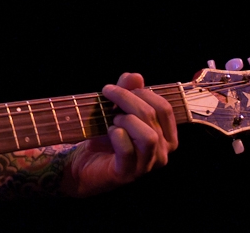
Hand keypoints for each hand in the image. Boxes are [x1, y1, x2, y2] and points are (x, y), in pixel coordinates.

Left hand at [61, 72, 177, 196]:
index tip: (117, 88)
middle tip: (107, 93)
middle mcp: (162, 153)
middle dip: (127, 99)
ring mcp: (146, 166)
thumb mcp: (117, 110)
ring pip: (148, 136)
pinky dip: (117, 136)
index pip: (165, 108)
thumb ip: (127, 92)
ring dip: (126, 120)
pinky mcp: (127, 174)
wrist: (83, 164)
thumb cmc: (106, 137)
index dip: (142, 92)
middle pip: (152, 116)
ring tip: (111, 119)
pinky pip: (128, 151)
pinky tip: (109, 132)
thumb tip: (136, 76)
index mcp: (165, 136)